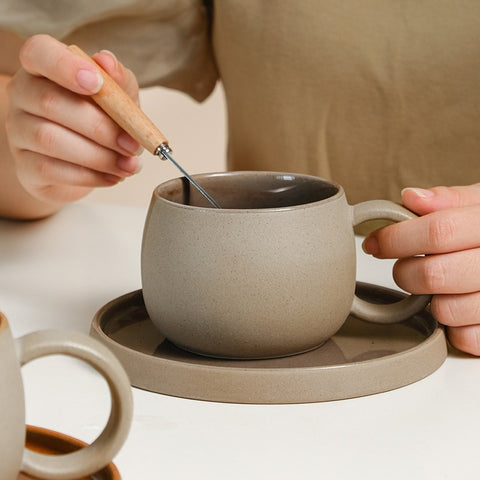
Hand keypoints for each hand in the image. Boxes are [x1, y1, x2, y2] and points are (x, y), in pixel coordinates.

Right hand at [5, 34, 141, 204]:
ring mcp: (19, 132)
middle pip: (50, 103)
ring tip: (129, 165)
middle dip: (100, 127)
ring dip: (99, 156)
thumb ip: (118, 81)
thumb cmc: (99, 121)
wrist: (84, 163)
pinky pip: (52, 170)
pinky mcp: (25, 167)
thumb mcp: (117, 98)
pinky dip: (90, 176)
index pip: (39, 52)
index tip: (97, 83)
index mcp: (43, 68)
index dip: (66, 66)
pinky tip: (113, 176)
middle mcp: (22, 95)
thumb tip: (107, 62)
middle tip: (132, 145)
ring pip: (50, 140)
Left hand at [362, 184, 479, 355]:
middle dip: (405, 272)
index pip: (437, 232)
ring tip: (442, 286)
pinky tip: (461, 305)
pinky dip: (454, 327)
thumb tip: (412, 198)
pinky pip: (464, 339)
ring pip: (445, 311)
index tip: (376, 242)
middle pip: (433, 275)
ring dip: (431, 300)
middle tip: (406, 266)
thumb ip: (453, 199)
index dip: (396, 238)